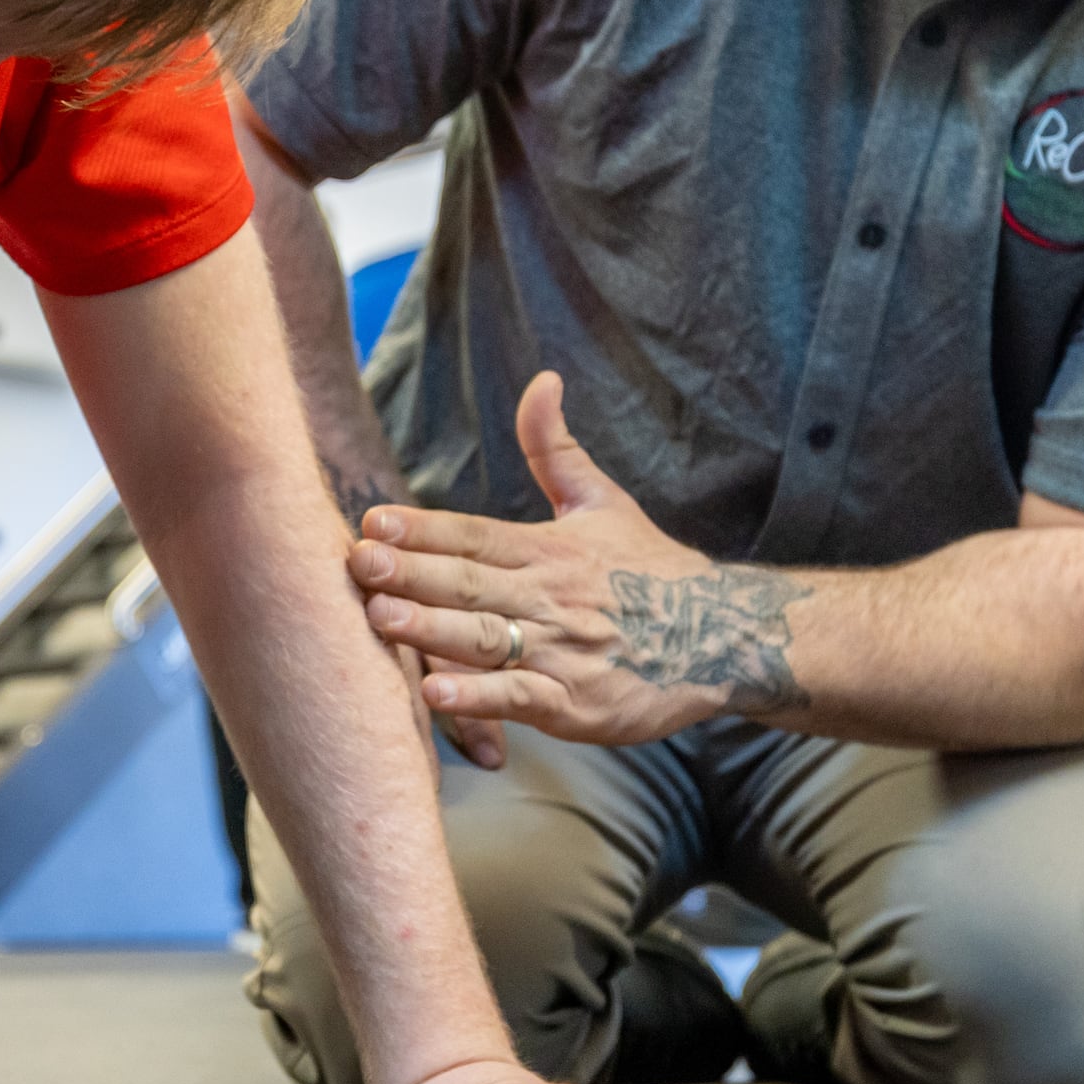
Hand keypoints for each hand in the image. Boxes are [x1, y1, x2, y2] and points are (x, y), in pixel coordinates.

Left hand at [346, 372, 813, 746]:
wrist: (724, 637)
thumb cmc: (649, 569)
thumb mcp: (602, 501)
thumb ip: (555, 448)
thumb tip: (541, 378)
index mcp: (549, 549)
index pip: (475, 535)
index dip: (423, 528)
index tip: (371, 520)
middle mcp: (552, 597)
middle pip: (472, 583)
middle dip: (412, 573)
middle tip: (359, 562)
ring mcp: (564, 653)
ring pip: (488, 638)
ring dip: (432, 630)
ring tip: (380, 618)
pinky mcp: (578, 705)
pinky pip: (521, 699)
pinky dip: (479, 696)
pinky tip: (434, 692)